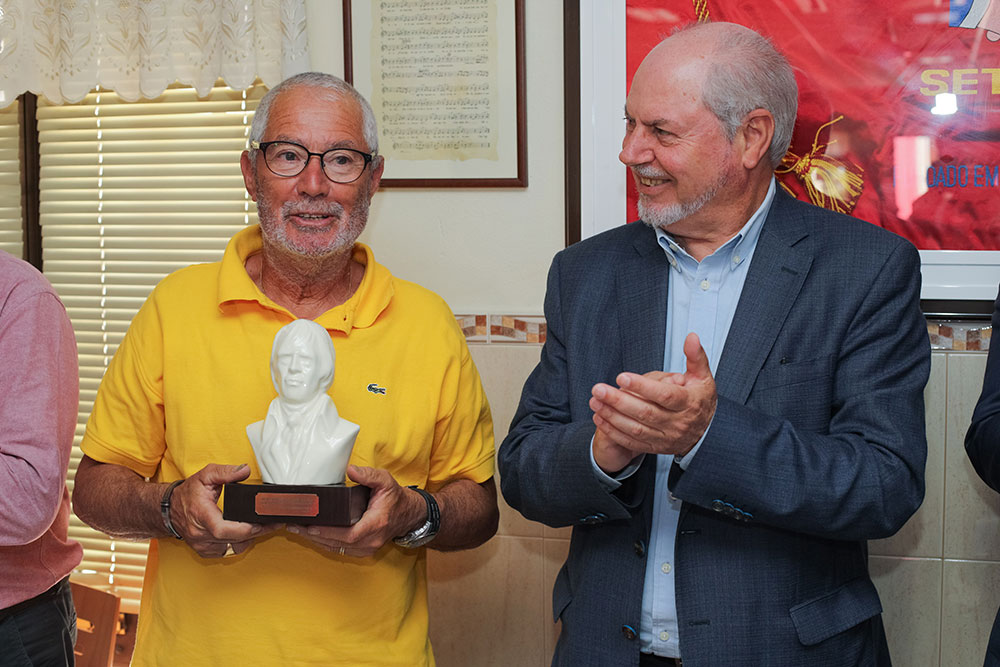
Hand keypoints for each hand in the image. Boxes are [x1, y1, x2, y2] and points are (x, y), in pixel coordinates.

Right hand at [168, 463, 279, 557]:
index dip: (243, 529)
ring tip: (260, 527)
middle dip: (256, 532)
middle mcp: (200, 534)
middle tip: (272, 523)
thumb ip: (226, 472)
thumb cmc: (188, 494)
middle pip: (233, 540)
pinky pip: (227, 552)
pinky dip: (238, 544)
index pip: (222, 529)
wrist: (169, 510)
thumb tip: (244, 471)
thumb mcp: (205, 475)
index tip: (260, 523)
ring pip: (233, 548)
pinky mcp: (204, 551)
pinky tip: (244, 534)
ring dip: (248, 539)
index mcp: (201, 515)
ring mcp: (202, 545)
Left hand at [287, 465, 424, 557]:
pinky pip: (340, 549)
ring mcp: (367, 548)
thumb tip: (351, 470)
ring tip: (297, 529)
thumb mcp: (386, 481)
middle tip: (294, 526)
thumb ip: (369, 475)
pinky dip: (325, 542)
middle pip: (337, 543)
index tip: (310, 526)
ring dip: (316, 540)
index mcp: (376, 524)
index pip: (349, 534)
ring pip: (336, 548)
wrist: (409, 514)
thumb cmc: (395, 497)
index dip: (328, 532)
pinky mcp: (363, 550)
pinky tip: (311, 535)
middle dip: (313, 535)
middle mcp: (371, 540)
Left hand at [590, 332, 716, 470]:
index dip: (642, 387)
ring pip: (636, 429)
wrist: (706, 432)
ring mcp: (666, 437)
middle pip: (646, 412)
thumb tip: (691, 337)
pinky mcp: (656, 447)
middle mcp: (677, 422)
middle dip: (619, 400)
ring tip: (595, 401)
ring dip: (612, 416)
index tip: (622, 377)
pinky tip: (599, 417)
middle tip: (598, 389)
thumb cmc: (700, 399)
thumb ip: (695, 356)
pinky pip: (632, 442)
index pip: (665, 395)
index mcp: (688, 403)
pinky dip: (614, 431)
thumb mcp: (702, 376)